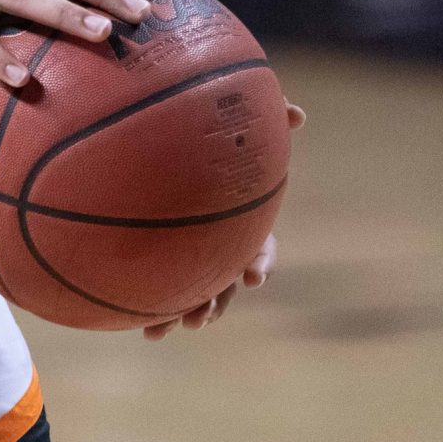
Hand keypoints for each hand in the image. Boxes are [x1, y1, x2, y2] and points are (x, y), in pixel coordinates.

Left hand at [143, 101, 306, 338]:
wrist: (164, 150)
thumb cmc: (206, 136)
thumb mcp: (236, 128)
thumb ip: (264, 122)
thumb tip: (298, 113)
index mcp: (241, 221)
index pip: (260, 247)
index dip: (260, 262)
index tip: (253, 274)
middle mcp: (221, 244)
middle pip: (227, 281)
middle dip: (219, 301)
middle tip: (205, 314)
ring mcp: (194, 256)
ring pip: (198, 294)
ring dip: (189, 313)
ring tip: (173, 326)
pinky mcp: (165, 263)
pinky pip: (163, 291)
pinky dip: (155, 312)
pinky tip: (143, 328)